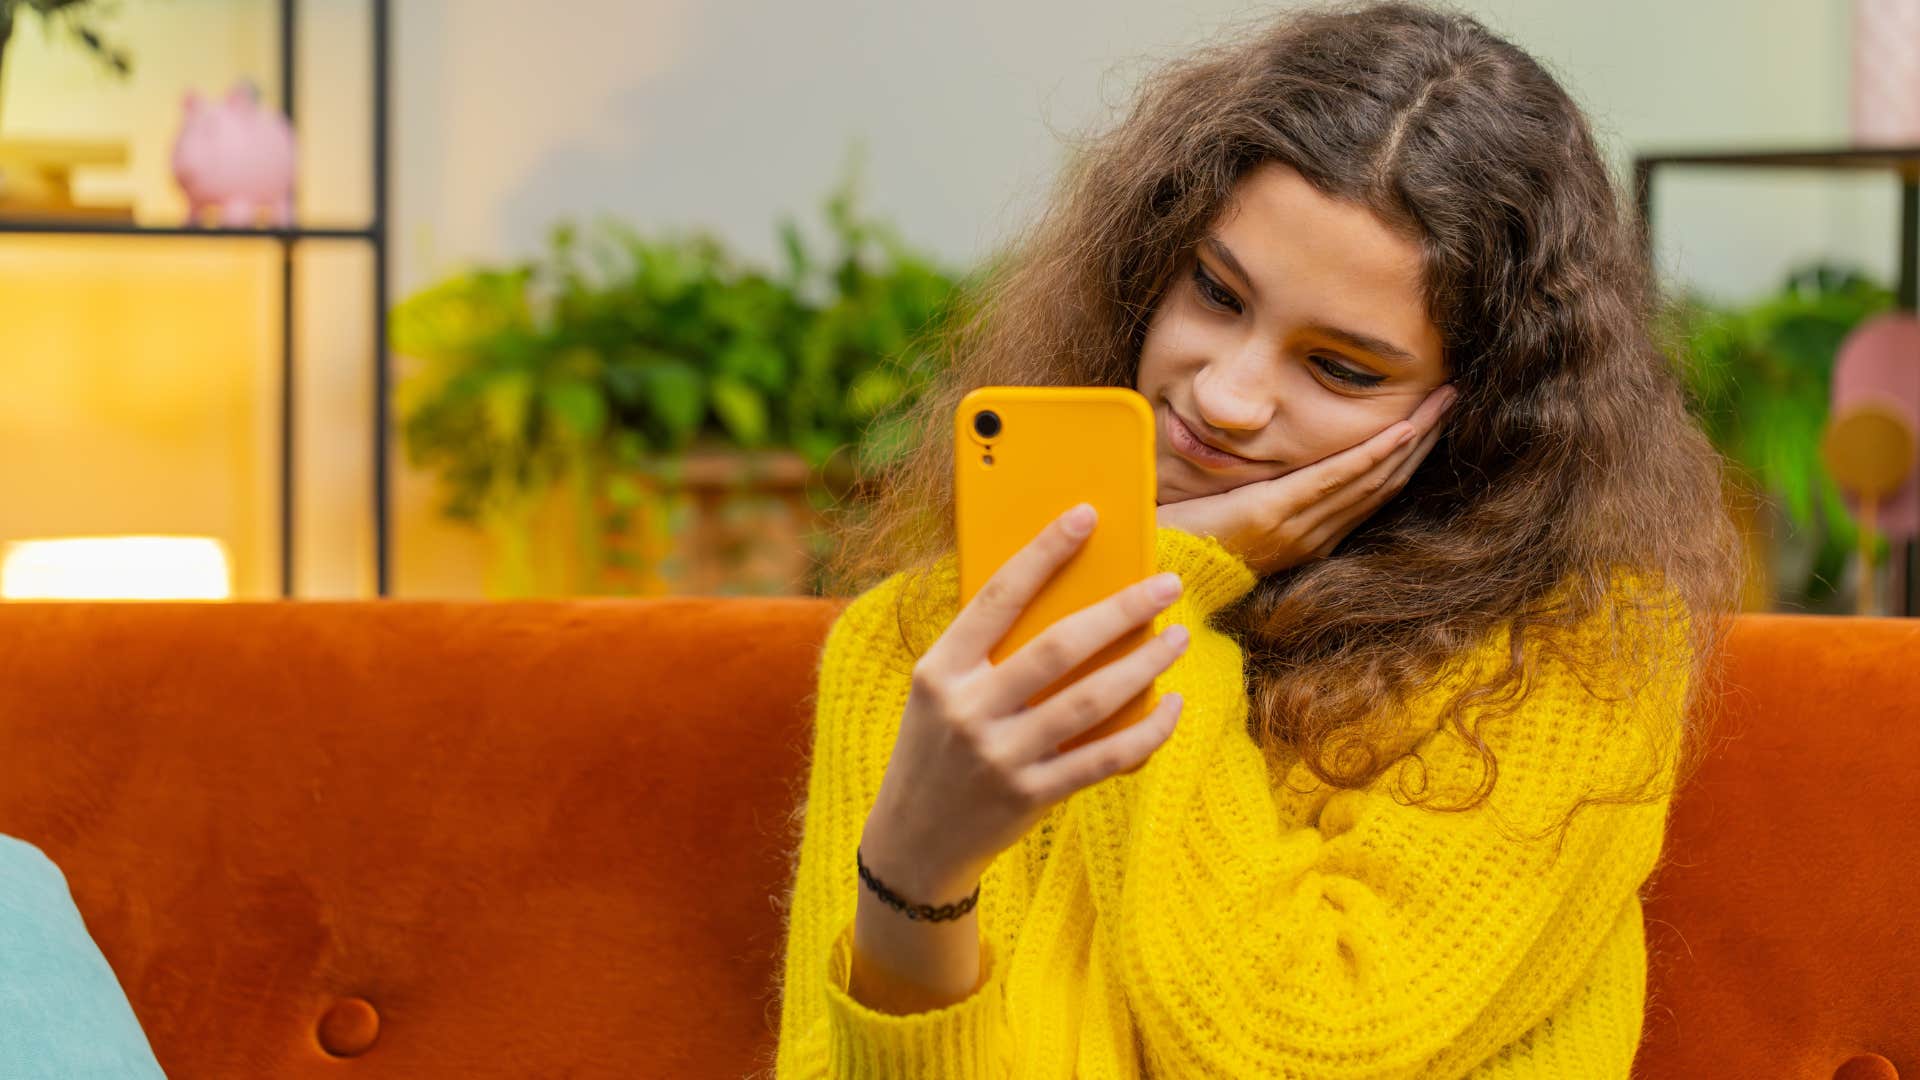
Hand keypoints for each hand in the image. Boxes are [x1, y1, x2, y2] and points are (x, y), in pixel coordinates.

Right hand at [860, 504, 1189, 900]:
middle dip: (1122, 610)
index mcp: (941, 669)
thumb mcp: (940, 693)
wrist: (912, 842)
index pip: (998, 596)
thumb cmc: (936, 749)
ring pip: (1091, 700)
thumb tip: (1070, 600)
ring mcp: (1000, 756)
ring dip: (1144, 664)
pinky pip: (1105, 757)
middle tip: (1167, 585)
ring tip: (1178, 638)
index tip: (1087, 516)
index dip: (1044, 552)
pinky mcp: (1030, 795)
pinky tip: (1171, 705)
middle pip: (1059, 646)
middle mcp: (968, 709)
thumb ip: (987, 654)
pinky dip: (1148, 730)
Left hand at [1157, 384, 1457, 576]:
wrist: (1159, 568)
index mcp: (1312, 538)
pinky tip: (1400, 430)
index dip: (1408, 455)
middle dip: (1425, 438)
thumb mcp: (1242, 512)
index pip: (1374, 491)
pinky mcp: (1275, 512)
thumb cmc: (1191, 540)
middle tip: (1455, 398)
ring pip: (1372, 476)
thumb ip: (1269, 493)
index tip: (1433, 421)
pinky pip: (1334, 479)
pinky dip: (1371, 453)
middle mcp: (1316, 536)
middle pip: (1386, 481)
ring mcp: (1299, 526)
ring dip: (1412, 436)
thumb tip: (1282, 462)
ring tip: (1443, 401)